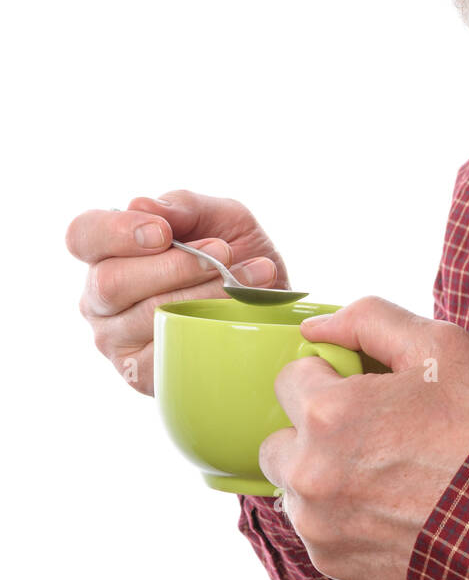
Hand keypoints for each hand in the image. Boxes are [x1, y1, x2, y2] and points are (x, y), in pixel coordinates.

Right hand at [66, 190, 288, 394]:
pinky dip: (209, 327)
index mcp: (107, 252)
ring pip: (146, 316)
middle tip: (222, 252)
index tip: (163, 232)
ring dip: (204, 294)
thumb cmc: (236, 255)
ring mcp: (115, 340)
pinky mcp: (140, 374)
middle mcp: (99, 298)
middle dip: (174, 266)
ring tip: (250, 276)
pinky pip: (166, 352)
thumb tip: (140, 205)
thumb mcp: (221, 217)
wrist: (275, 303)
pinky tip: (238, 311)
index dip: (116, 232)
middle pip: (110, 282)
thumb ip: (184, 206)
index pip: (82, 235)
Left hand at [258, 296, 468, 579]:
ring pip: (293, 485)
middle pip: (278, 438)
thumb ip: (369, 319)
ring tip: (378, 474)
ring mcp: (316, 522)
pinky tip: (384, 507)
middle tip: (366, 434)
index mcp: (327, 413)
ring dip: (321, 475)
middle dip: (311, 432)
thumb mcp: (439, 346)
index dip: (327, 379)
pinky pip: (314, 526)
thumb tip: (315, 329)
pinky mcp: (330, 560)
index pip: (288, 379)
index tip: (360, 392)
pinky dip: (338, 516)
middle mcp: (309, 471)